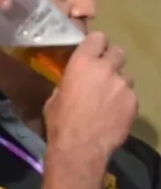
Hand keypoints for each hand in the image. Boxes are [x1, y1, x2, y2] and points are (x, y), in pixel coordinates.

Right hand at [46, 33, 136, 166]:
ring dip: (117, 87)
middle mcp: (106, 69)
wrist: (80, 150)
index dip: (96, 46)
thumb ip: (69, 85)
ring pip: (125, 78)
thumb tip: (75, 84)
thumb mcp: (54, 101)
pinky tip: (112, 118)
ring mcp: (123, 85)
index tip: (93, 54)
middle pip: (118, 52)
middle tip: (102, 78)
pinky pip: (130, 98)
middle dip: (111, 63)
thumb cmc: (60, 126)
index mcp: (82, 64)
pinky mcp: (134, 101)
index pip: (97, 38)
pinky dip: (123, 105)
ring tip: (106, 105)